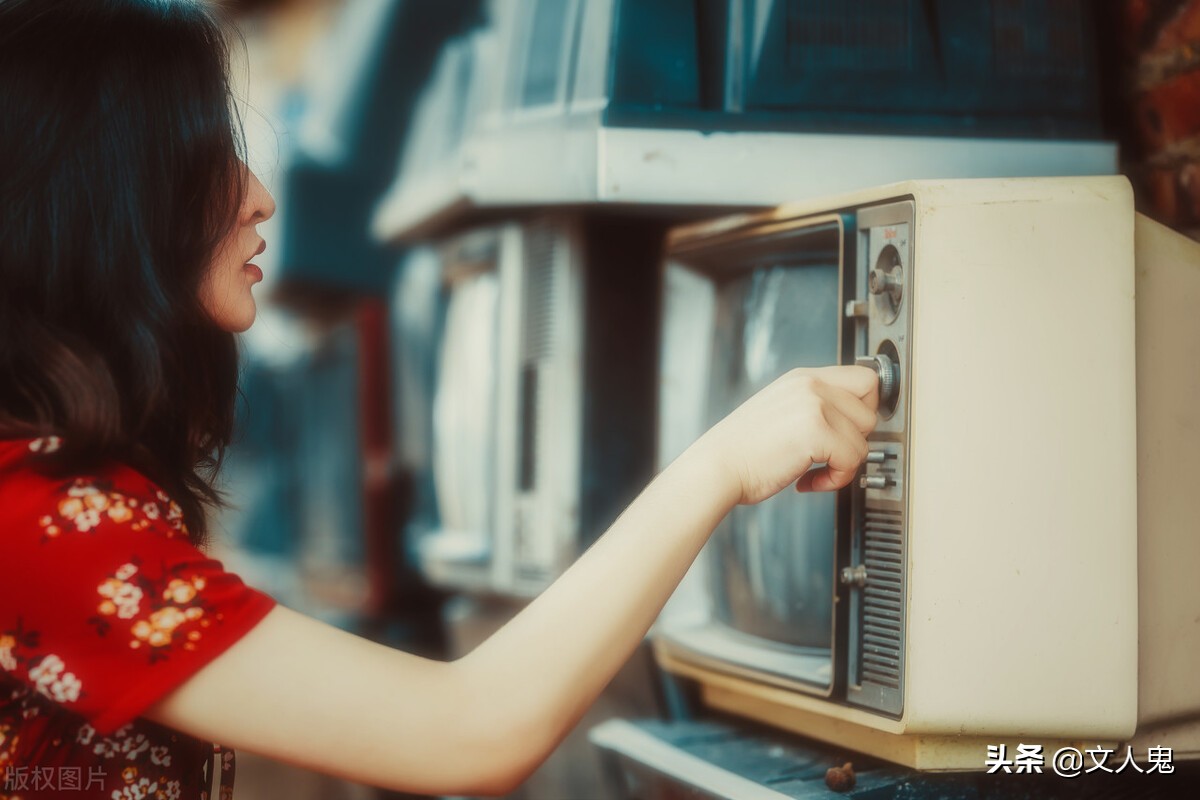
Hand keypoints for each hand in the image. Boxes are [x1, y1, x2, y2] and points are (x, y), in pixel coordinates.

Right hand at [694, 366, 879, 504]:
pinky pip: (852, 460)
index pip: (864, 379)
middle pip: (870, 409)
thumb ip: (813, 408)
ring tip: (815, 471)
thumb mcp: (780, 411)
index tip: (850, 432)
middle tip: (830, 455)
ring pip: (864, 440)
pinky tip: (808, 481)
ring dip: (844, 464)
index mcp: (802, 378)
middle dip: (856, 440)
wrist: (715, 468)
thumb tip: (850, 424)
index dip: (865, 410)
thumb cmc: (741, 451)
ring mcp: (814, 405)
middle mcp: (810, 385)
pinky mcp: (816, 431)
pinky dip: (835, 479)